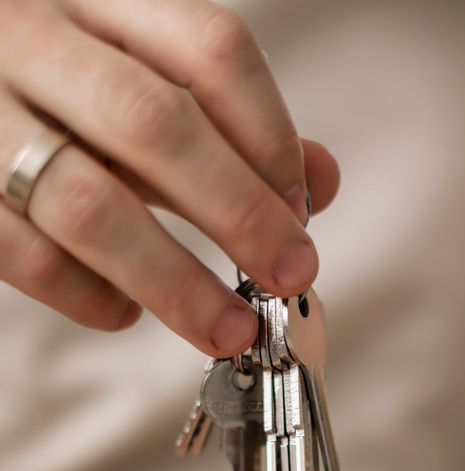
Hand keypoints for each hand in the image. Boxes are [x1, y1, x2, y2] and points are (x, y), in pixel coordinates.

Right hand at [0, 0, 339, 352]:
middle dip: (238, 212)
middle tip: (289, 274)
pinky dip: (91, 298)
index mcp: (95, 1)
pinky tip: (125, 311)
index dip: (270, 135)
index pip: (209, 48)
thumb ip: (225, 126)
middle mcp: (31, 41)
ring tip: (229, 329)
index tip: (302, 208)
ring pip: (87, 204)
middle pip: (153, 123)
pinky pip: (32, 259)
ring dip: (175, 281)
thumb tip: (318, 182)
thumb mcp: (137, 85)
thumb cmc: (56, 98)